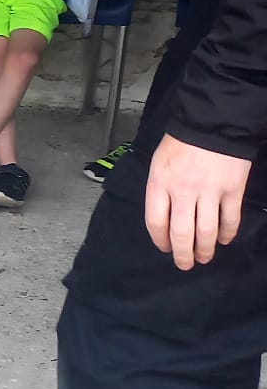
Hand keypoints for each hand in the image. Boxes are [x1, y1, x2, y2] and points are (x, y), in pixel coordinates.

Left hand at [144, 134, 250, 269]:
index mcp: (159, 184)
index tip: (165, 249)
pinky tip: (224, 240)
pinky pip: (230, 219)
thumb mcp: (158, 164)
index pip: (155, 222)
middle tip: (185, 265)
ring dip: (205, 250)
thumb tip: (164, 217)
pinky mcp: (232, 190)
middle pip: (181, 233)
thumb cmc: (181, 143)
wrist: (212, 122)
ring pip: (206, 231)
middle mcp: (182, 191)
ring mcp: (209, 192)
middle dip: (183, 254)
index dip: (160, 241)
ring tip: (204, 258)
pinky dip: (227, 233)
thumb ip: (160, 189)